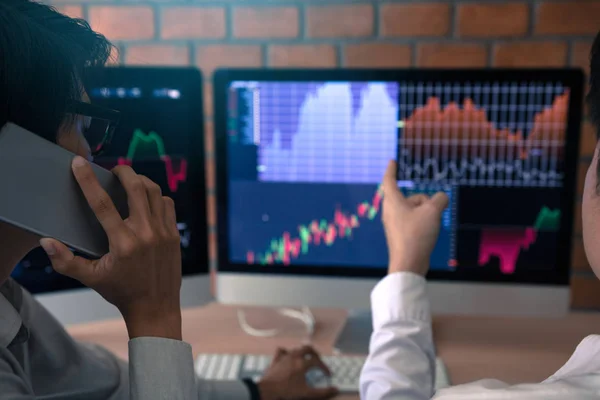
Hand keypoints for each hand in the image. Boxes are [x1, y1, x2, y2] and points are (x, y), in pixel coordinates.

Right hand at [39, 156, 182, 339]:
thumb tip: (46, 241)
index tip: (79, 164)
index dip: (88, 181)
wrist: (156, 307)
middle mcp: (145, 233)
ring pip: (155, 193)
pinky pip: (167, 205)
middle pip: (136, 188)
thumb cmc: (122, 292)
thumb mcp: (91, 278)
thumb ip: (66, 261)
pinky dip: (157, 196)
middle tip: (114, 170)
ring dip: (141, 181)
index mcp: (123, 243)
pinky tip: (148, 198)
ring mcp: (163, 232)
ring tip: (130, 180)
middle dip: (124, 172)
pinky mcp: (174, 234)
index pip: (102, 204)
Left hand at [258, 346, 338, 399]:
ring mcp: (284, 356)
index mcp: (303, 363)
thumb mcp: (307, 393)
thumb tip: (336, 389)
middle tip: (318, 361)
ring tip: (306, 359)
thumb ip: (322, 392)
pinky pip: (282, 351)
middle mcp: (294, 356)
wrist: (267, 391)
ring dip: (303, 353)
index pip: (318, 362)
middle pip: (308, 349)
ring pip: (296, 349)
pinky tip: (288, 356)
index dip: (324, 368)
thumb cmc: (287, 391)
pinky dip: (287, 352)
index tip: (327, 375)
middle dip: (315, 354)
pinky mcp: (276, 359)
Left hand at [382, 160, 448, 275]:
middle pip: (411, 197)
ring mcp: (395, 224)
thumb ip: (440, 199)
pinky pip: (415, 222)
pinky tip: (428, 235)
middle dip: (425, 202)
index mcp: (392, 201)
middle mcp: (390, 211)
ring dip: (427, 214)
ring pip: (415, 210)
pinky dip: (424, 224)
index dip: (391, 169)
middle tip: (432, 213)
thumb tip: (441, 199)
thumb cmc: (416, 235)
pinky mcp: (401, 234)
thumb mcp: (433, 211)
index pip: (389, 180)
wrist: (409, 263)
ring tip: (430, 227)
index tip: (392, 161)